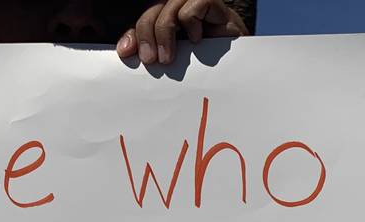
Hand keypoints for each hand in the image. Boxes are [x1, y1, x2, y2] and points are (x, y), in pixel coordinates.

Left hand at [117, 0, 247, 65]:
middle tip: (151, 60)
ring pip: (170, 7)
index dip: (133, 34)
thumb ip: (153, 53)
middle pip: (153, 11)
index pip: (145, 20)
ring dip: (164, 33)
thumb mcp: (175, 61)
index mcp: (170, 21)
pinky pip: (192, 7)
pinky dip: (191, 24)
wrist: (239, 71)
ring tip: (168, 59)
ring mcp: (197, 4)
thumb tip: (125, 50)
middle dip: (146, 34)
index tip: (125, 53)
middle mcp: (181, 9)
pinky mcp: (212, 4)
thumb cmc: (208, 68)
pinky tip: (198, 40)